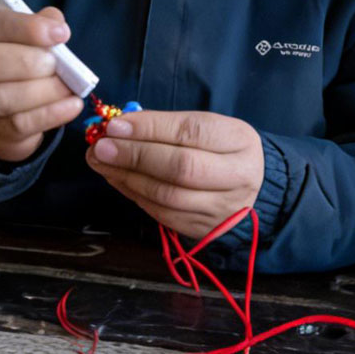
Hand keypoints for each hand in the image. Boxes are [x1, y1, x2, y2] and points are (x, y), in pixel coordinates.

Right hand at [0, 5, 84, 162]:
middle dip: (26, 62)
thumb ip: (42, 27)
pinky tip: (72, 105)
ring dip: (42, 91)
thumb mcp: (28, 43)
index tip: (61, 34)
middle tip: (56, 65)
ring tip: (68, 88)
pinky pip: (18, 125)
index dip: (28, 28)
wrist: (3, 118)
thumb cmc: (21, 69)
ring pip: (0, 98)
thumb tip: (57, 23)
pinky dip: (50, 114)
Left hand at [86, 110, 264, 237]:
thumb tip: (119, 127)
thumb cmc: (221, 150)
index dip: (150, 129)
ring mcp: (222, 208)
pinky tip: (118, 179)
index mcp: (239, 141)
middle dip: (134, 155)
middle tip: (101, 147)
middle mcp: (237, 176)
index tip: (116, 125)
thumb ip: (167, 126)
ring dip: (127, 178)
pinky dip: (134, 195)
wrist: (253, 188)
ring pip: (168, 195)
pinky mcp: (203, 228)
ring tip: (101, 162)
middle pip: (180, 167)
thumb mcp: (207, 127)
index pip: (190, 132)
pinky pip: (162, 213)